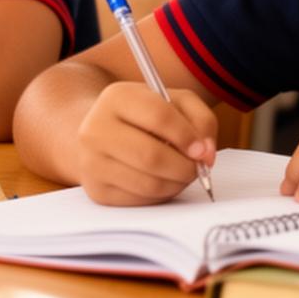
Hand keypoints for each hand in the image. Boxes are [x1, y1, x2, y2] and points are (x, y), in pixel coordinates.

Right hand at [75, 83, 217, 204]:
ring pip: (148, 183)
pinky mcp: (97, 191)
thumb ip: (201, 119)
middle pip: (152, 156)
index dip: (187, 136)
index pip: (159, 116)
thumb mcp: (175, 102)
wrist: (103, 134)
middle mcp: (95, 129)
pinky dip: (161, 194)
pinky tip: (163, 181)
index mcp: (117, 97)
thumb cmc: (146, 117)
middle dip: (185, 167)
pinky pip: (140, 200)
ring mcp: (92, 162)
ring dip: (176, 183)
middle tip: (197, 168)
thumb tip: (206, 153)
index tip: (202, 149)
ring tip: (182, 173)